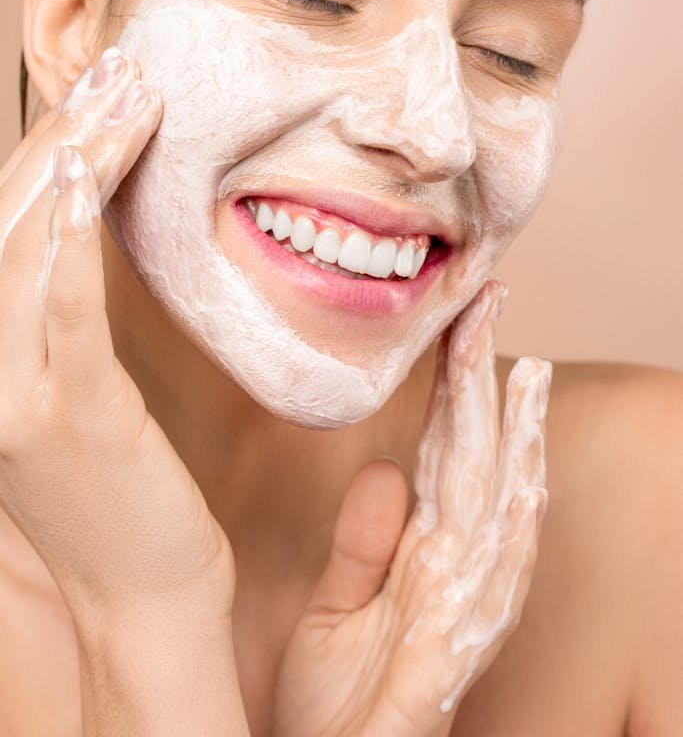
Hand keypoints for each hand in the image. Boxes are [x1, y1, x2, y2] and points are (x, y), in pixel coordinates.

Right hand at [0, 49, 234, 631]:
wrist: (142, 600)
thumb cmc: (122, 493)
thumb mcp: (79, 391)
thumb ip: (65, 317)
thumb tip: (83, 233)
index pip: (2, 227)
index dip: (42, 147)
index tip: (97, 90)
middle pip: (5, 220)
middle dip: (59, 132)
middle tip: (117, 69)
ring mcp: (7, 394)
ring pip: (25, 245)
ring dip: (75, 157)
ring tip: (126, 92)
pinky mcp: (59, 418)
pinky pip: (60, 307)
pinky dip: (70, 232)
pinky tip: (94, 167)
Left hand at [272, 280, 548, 736]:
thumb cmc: (333, 704)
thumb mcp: (335, 611)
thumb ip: (360, 544)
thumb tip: (385, 470)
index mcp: (421, 557)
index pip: (444, 454)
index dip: (455, 389)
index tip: (460, 323)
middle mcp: (451, 574)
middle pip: (477, 466)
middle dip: (488, 388)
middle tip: (491, 309)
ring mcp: (457, 614)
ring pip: (498, 514)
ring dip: (515, 446)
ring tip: (523, 375)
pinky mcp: (449, 659)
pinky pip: (488, 591)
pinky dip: (510, 537)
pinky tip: (523, 488)